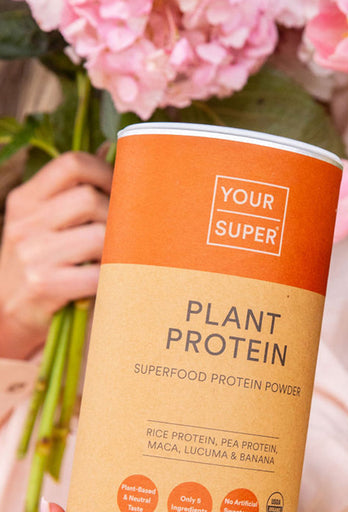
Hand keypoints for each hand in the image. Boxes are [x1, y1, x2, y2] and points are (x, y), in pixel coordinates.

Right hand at [0, 151, 111, 359]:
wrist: (7, 313)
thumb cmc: (38, 264)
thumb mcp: (44, 222)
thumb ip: (73, 192)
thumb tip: (110, 150)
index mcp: (26, 200)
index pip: (72, 164)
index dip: (106, 174)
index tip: (121, 191)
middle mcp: (25, 222)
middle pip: (89, 199)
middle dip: (117, 216)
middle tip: (124, 233)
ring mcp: (32, 254)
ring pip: (98, 235)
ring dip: (118, 248)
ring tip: (118, 258)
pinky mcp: (43, 284)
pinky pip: (97, 274)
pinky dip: (112, 278)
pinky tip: (110, 281)